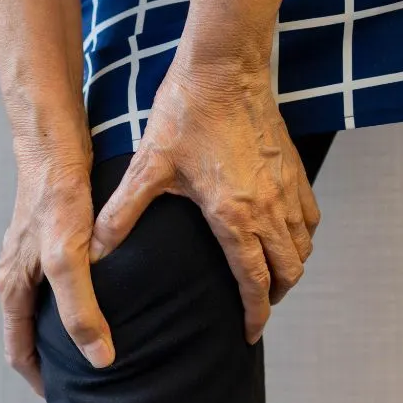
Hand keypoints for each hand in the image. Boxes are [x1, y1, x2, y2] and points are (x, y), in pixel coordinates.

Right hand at [0, 125, 114, 395]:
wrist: (54, 145)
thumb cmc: (56, 198)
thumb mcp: (68, 259)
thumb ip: (81, 310)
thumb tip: (99, 357)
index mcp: (12, 287)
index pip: (19, 350)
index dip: (41, 379)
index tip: (66, 398)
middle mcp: (17, 275)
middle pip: (30, 332)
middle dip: (52, 359)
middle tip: (84, 377)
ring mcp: (32, 256)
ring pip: (44, 308)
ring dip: (64, 331)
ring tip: (95, 343)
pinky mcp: (51, 238)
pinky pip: (59, 284)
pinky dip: (75, 302)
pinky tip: (103, 298)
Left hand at [89, 59, 319, 344]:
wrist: (225, 69)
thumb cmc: (187, 114)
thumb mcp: (148, 166)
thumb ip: (122, 213)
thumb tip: (92, 251)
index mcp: (234, 216)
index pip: (255, 282)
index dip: (254, 314)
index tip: (250, 333)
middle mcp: (268, 208)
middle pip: (287, 272)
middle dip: (275, 297)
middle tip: (258, 307)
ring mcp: (287, 189)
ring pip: (302, 247)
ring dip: (290, 269)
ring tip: (272, 278)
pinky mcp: (294, 169)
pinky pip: (310, 218)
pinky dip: (302, 237)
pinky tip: (287, 236)